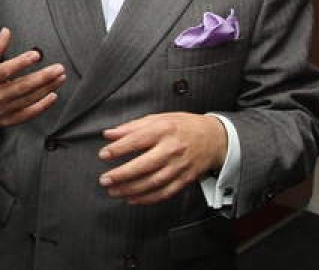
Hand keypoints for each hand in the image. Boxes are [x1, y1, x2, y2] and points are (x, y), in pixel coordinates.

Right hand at [0, 28, 65, 135]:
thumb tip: (7, 32)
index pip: (5, 70)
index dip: (21, 62)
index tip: (36, 55)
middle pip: (22, 86)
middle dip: (43, 77)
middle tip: (58, 68)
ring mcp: (1, 110)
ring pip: (28, 99)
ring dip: (47, 88)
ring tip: (60, 77)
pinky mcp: (7, 120)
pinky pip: (27, 114)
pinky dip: (41, 106)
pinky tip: (53, 96)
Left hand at [97, 112, 226, 204]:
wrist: (215, 138)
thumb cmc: (183, 126)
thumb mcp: (159, 118)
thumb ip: (132, 127)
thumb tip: (109, 134)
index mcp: (164, 130)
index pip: (137, 140)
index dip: (118, 149)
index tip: (103, 155)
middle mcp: (172, 149)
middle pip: (144, 165)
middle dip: (122, 174)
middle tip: (105, 179)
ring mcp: (179, 166)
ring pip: (153, 183)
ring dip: (131, 190)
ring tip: (114, 191)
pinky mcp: (185, 179)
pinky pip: (164, 193)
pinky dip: (147, 198)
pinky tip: (132, 199)